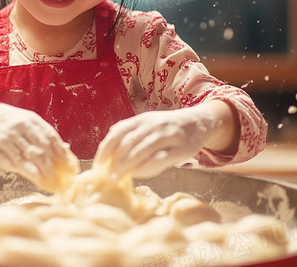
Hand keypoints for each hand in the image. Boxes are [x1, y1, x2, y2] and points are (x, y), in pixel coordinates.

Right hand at [0, 102, 78, 192]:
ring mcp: (7, 138)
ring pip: (29, 158)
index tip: (72, 168)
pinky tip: (34, 179)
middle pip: (42, 150)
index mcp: (31, 120)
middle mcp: (21, 127)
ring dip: (42, 173)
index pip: (52, 138)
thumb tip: (65, 150)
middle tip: (61, 181)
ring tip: (50, 183)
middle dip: (54, 168)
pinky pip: (13, 162)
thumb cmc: (6, 121)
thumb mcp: (26, 121)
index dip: (63, 155)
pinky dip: (26, 172)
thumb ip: (43, 135)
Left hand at [95, 104, 231, 178]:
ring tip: (117, 178)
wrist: (198, 123)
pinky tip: (139, 175)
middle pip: (128, 143)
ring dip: (127, 166)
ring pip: (142, 151)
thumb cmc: (168, 127)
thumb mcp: (147, 123)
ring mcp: (167, 136)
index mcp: (142, 119)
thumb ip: (129, 132)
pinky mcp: (180, 149)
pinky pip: (160, 159)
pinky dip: (146, 168)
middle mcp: (153, 125)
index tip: (98, 165)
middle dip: (115, 162)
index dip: (105, 149)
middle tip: (107, 176)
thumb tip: (107, 146)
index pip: (118, 132)